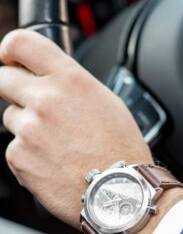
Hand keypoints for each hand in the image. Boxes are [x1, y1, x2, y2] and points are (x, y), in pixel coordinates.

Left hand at [0, 29, 154, 228]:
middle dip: (15, 88)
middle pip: (3, 79)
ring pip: (11, 117)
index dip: (10, 49)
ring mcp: (28, 129)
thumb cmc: (120, 147)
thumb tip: (52, 78)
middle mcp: (45, 99)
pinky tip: (55, 160)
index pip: (21, 43)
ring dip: (27, 125)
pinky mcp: (17, 157)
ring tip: (58, 142)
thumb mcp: (106, 100)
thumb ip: (72, 84)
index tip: (11, 58)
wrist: (118, 190)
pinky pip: (14, 147)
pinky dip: (29, 152)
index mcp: (71, 80)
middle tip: (35, 104)